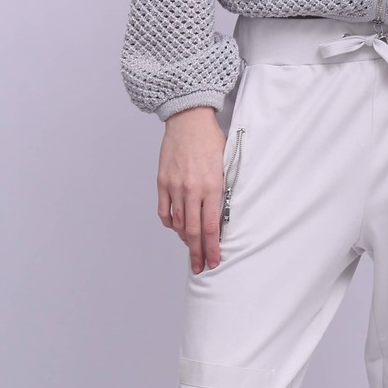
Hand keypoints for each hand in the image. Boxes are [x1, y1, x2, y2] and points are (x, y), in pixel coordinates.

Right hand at [157, 106, 226, 273]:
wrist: (189, 120)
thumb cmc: (210, 140)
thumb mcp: (225, 166)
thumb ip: (221, 192)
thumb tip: (219, 217)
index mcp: (212, 186)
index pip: (211, 227)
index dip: (212, 248)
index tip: (214, 262)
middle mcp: (192, 189)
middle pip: (193, 231)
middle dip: (197, 253)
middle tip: (200, 267)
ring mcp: (175, 186)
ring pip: (177, 223)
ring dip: (184, 239)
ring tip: (190, 248)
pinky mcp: (163, 182)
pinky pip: (164, 211)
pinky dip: (170, 223)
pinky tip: (176, 227)